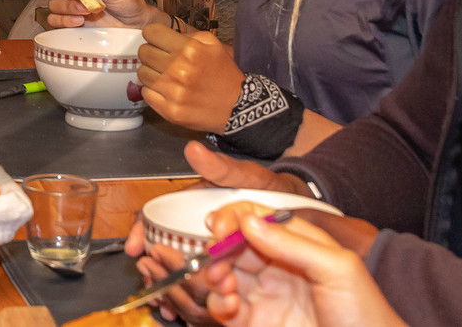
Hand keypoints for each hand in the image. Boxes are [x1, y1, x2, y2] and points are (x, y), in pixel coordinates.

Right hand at [125, 142, 311, 318]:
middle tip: (156, 281)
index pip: (164, 218)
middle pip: (172, 255)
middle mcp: (210, 239)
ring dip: (183, 290)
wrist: (325, 227)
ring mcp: (225, 266)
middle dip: (161, 268)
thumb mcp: (255, 179)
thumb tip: (194, 150)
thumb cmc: (286, 196)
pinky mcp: (241, 293)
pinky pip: (217, 304)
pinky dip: (208, 308)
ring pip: (191, 282)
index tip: (136, 245)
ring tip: (179, 300)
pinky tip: (209, 310)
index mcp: (205, 212)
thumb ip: (224, 170)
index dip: (144, 230)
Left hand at [137, 21, 245, 131]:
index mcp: (190, 50)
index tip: (158, 40)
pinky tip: (165, 89)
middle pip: (143, 52)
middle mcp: (179, 70)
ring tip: (165, 75)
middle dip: (151, 52)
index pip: (151, 33)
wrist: (236, 107)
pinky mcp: (170, 110)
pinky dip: (153, 90)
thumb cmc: (223, 73)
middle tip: (162, 58)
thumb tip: (163, 34)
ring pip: (142, 73)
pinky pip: (145, 93)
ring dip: (151, 72)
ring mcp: (173, 92)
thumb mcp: (213, 44)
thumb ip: (188, 35)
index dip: (154, 35)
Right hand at [200, 203, 404, 326]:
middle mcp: (279, 268)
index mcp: (299, 246)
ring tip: (221, 281)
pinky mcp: (256, 324)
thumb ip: (293, 242)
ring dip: (214, 274)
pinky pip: (225, 308)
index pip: (258, 219)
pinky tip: (229, 304)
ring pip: (224, 275)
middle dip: (219, 247)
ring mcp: (267, 297)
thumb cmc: (367, 317)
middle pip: (234, 246)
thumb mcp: (338, 269)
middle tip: (214, 255)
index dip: (234, 218)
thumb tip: (250, 221)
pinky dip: (217, 303)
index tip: (221, 227)